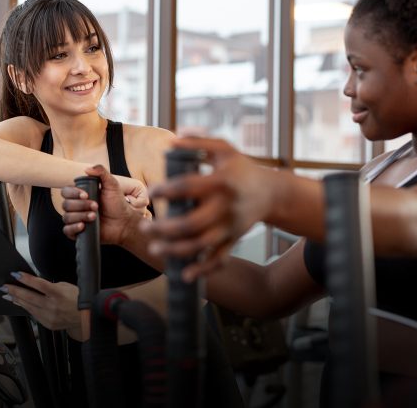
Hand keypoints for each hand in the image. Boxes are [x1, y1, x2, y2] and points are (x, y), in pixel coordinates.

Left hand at [0, 271, 83, 340]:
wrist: (86, 317)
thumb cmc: (78, 299)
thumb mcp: (66, 287)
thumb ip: (50, 286)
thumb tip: (35, 285)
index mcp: (59, 294)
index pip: (39, 284)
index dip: (26, 279)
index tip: (16, 275)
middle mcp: (53, 306)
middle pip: (29, 297)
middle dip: (15, 291)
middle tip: (4, 287)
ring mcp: (49, 316)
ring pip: (28, 307)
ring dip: (17, 300)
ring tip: (8, 295)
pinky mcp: (48, 324)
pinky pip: (34, 315)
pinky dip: (27, 308)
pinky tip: (21, 304)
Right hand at [61, 165, 144, 243]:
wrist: (124, 222)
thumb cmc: (118, 204)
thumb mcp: (112, 185)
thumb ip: (102, 172)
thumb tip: (87, 169)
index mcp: (80, 195)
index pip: (66, 191)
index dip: (73, 193)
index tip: (86, 195)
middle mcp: (76, 206)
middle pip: (66, 204)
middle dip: (81, 205)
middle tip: (96, 206)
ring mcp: (76, 219)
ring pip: (66, 217)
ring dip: (80, 216)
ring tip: (94, 217)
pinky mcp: (78, 232)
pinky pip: (67, 230)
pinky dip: (73, 228)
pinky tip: (83, 226)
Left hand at [142, 137, 273, 281]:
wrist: (272, 193)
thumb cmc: (242, 169)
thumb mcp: (224, 149)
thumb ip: (199, 141)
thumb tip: (172, 141)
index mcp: (221, 181)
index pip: (189, 186)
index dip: (167, 190)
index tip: (151, 191)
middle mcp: (226, 206)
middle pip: (192, 222)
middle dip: (165, 228)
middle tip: (145, 226)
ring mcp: (230, 226)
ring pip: (201, 244)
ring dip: (176, 250)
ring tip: (155, 248)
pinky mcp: (233, 240)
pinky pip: (218, 259)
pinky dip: (203, 269)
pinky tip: (185, 274)